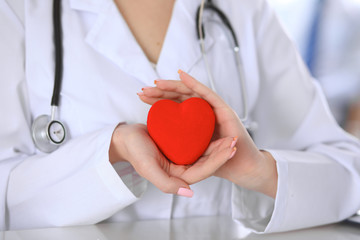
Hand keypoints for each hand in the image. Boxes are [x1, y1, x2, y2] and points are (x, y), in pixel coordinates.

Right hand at [109, 124, 237, 196]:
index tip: (231, 149)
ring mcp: (182, 155)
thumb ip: (166, 184)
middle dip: (222, 151)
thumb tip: (190, 193)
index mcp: (178, 176)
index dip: (219, 160)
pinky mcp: (180, 144)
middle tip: (235, 139)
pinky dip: (206, 134)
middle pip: (207, 160)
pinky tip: (215, 125)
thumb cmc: (135, 152)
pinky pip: (196, 140)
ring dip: (218, 142)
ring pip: (204, 150)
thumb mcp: (148, 168)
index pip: (204, 170)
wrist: (125, 138)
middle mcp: (182, 167)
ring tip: (230, 132)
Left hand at [138, 71, 277, 197]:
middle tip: (143, 90)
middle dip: (161, 91)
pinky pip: (207, 94)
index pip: (173, 107)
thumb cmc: (220, 163)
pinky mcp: (224, 109)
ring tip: (157, 83)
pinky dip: (194, 83)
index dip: (158, 100)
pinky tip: (181, 75)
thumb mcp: (192, 156)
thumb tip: (158, 145)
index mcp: (194, 122)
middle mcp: (203, 113)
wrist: (241, 168)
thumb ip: (180, 150)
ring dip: (173, 85)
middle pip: (179, 97)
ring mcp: (213, 110)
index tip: (142, 96)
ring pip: (190, 93)